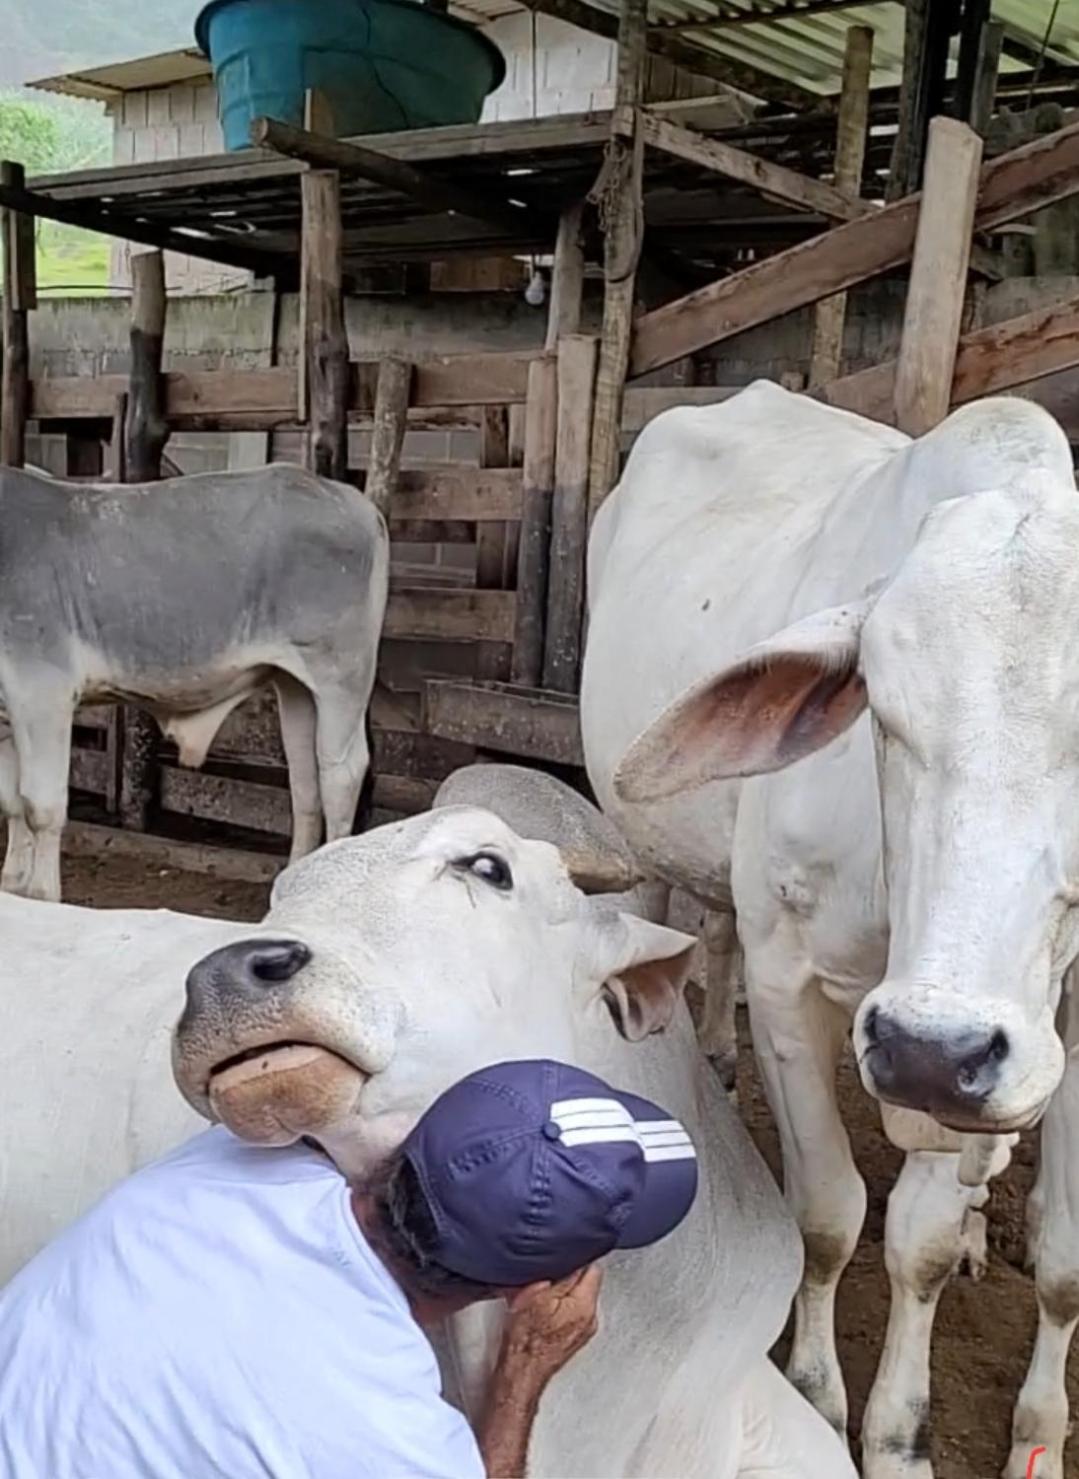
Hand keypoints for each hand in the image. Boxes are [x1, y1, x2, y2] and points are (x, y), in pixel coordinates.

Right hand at [499, 1266, 601, 1380]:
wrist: (522, 1370)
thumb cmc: (526, 1339)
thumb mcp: (537, 1295)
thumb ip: (561, 1275)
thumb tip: (574, 1260)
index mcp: (585, 1305)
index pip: (593, 1268)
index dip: (576, 1260)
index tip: (562, 1262)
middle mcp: (591, 1318)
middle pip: (588, 1283)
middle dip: (570, 1278)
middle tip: (549, 1282)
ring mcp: (585, 1330)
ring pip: (580, 1297)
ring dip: (566, 1294)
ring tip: (545, 1301)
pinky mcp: (577, 1337)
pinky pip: (575, 1313)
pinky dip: (563, 1309)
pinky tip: (546, 1315)